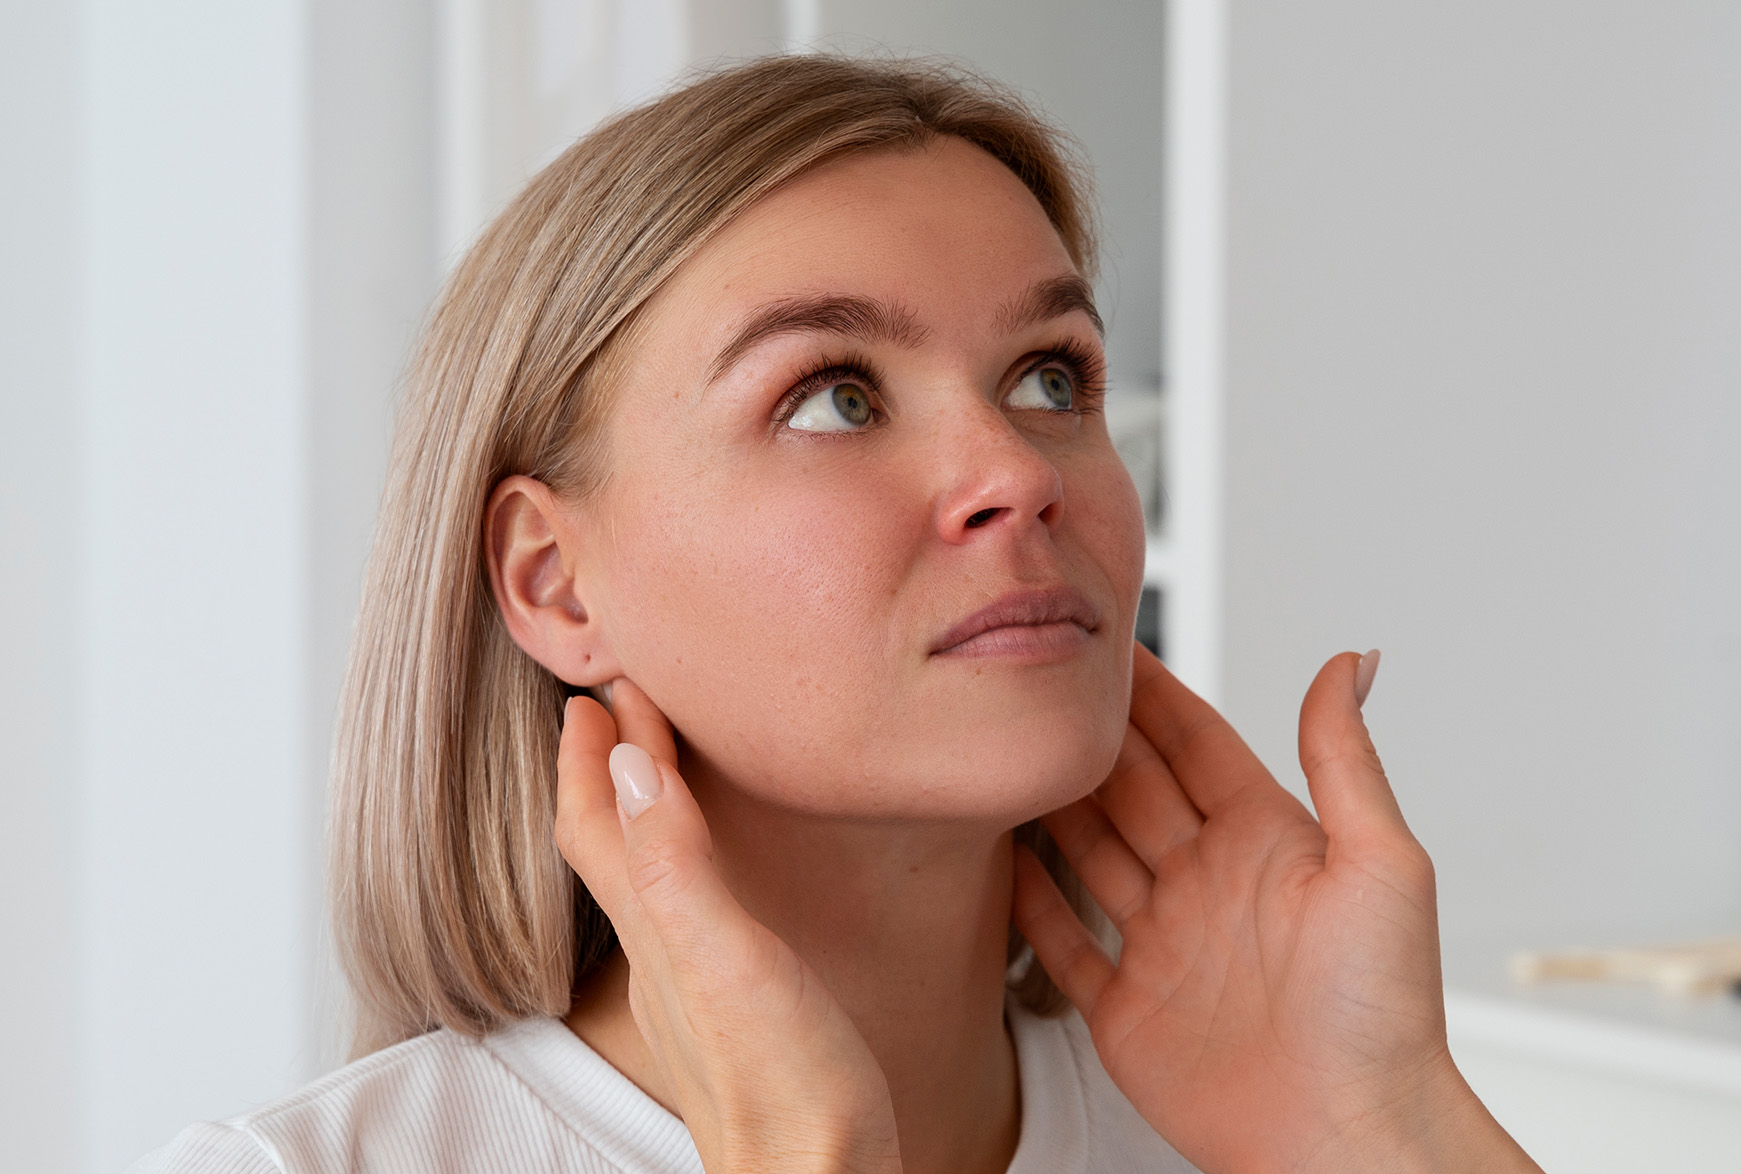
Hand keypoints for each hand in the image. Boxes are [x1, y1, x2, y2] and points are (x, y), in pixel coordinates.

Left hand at [555, 681, 900, 1173]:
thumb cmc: (782, 1086)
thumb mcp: (727, 957)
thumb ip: (675, 861)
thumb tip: (620, 760)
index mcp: (655, 931)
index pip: (596, 822)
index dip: (590, 753)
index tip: (597, 689)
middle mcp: (663, 957)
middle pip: (611, 843)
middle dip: (607, 769)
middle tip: (614, 709)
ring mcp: (697, 988)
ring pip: (649, 875)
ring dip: (644, 809)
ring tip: (657, 765)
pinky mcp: (740, 1012)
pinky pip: (693, 908)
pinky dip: (692, 859)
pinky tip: (725, 873)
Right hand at [1013, 645, 1540, 1173]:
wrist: (1348, 1137)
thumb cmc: (1382, 1013)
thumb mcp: (1381, 864)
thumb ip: (1345, 759)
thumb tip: (1349, 662)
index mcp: (1267, 843)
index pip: (1195, 745)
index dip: (1152, 695)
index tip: (1109, 645)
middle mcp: (1208, 885)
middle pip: (1130, 790)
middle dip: (1087, 737)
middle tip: (1034, 683)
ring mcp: (1164, 946)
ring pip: (1088, 854)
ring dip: (1050, 806)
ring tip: (1003, 754)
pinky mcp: (1126, 1010)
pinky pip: (1063, 943)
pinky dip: (1029, 903)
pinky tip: (1001, 861)